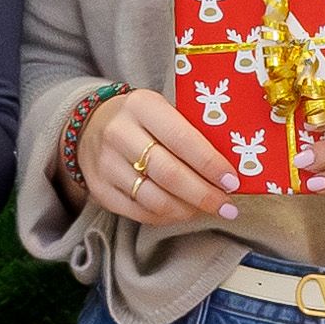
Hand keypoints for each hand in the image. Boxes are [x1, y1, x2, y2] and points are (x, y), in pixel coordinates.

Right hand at [72, 83, 262, 229]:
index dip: (210, 164)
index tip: (232, 181)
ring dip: (188, 210)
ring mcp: (106, 164)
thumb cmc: (143, 119)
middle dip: (204, 194)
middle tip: (227, 206)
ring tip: (208, 210)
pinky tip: (184, 212)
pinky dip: (168, 217)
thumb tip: (233, 166)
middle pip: (169, 174)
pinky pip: (140, 213)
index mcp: (141, 106)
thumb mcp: (163, 110)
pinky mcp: (101, 190)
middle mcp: (119, 134)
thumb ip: (192, 131)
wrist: (91, 125)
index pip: (182, 139)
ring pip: (155, 199)